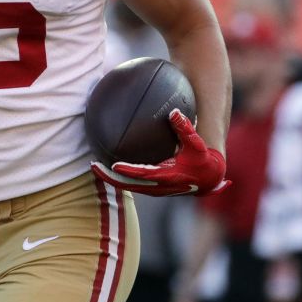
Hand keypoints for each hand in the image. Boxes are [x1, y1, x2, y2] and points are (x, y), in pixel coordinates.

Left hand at [91, 109, 228, 195]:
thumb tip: (173, 112)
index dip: (128, 171)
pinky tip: (109, 166)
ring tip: (95, 166)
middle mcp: (159, 187)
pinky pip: (133, 183)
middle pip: (129, 185)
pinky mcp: (153, 188)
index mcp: (168, 177)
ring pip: (129, 186)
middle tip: (93, 165)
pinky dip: (120, 177)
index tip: (114, 165)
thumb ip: (185, 128)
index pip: (143, 175)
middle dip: (110, 177)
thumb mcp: (196, 144)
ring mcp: (155, 190)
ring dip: (112, 179)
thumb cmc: (202, 160)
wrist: (209, 180)